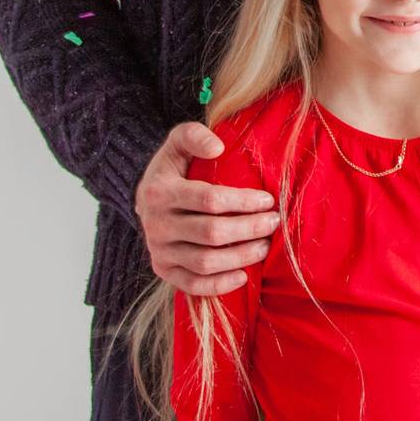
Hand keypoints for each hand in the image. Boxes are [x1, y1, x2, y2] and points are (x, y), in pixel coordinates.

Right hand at [135, 123, 280, 295]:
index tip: (268, 200)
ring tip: (265, 246)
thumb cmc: (173, 167)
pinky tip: (243, 275)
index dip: (244, 201)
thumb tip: (218, 147)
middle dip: (249, 228)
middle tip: (273, 222)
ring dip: (241, 256)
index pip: (210, 200)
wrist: (146, 197)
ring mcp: (158, 251)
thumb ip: (193, 135)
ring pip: (205, 262)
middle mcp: (156, 225)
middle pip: (212, 233)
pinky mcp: (162, 270)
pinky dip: (219, 285)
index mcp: (159, 192)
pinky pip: (192, 284)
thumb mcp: (177, 143)